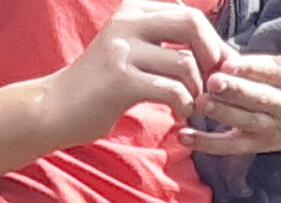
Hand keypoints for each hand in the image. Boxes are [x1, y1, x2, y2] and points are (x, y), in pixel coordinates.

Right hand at [40, 0, 230, 145]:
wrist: (57, 107)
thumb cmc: (105, 86)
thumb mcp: (134, 51)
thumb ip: (166, 42)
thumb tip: (223, 51)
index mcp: (133, 10)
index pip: (192, 16)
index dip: (215, 46)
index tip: (218, 73)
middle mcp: (126, 21)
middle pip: (193, 25)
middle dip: (213, 58)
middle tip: (211, 86)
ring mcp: (122, 48)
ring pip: (186, 63)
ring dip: (197, 91)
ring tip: (190, 106)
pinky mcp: (121, 79)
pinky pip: (173, 90)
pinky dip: (185, 106)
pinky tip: (180, 115)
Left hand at [182, 9, 280, 157]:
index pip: (275, 73)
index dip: (252, 69)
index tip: (230, 63)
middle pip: (260, 99)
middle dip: (236, 92)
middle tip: (211, 81)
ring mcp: (273, 128)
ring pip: (246, 123)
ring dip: (223, 114)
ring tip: (199, 103)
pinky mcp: (259, 144)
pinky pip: (233, 147)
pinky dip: (209, 144)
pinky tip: (185, 136)